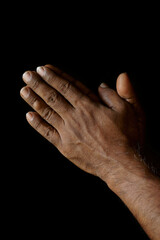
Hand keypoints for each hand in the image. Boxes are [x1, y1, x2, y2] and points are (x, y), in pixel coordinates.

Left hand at [20, 65, 144, 183]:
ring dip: (34, 100)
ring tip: (23, 90)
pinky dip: (37, 124)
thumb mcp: (129, 110)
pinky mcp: (65, 147)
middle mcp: (75, 117)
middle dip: (38, 84)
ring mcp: (68, 133)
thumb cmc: (128, 137)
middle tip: (27, 75)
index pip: (67, 86)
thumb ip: (117, 93)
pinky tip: (29, 116)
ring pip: (47, 112)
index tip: (43, 69)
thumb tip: (102, 84)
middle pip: (53, 97)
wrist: (122, 165)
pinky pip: (47, 133)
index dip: (53, 76)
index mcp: (89, 106)